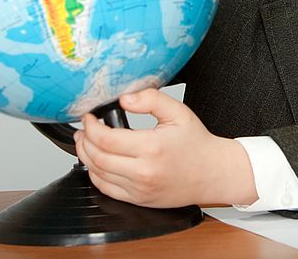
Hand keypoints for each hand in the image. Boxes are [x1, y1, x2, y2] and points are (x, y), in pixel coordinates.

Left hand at [74, 88, 257, 207]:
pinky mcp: (138, 199)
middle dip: (84, 141)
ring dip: (86, 156)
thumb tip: (125, 99)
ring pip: (98, 175)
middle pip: (97, 158)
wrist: (213, 173)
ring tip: (87, 142)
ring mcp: (139, 189)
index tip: (89, 117)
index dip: (91, 127)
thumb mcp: (178, 112)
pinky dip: (95, 175)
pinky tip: (97, 162)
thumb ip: (151, 99)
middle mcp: (144, 172)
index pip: (106, 139)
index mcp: (152, 148)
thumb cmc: (197, 144)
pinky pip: (106, 189)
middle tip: (84, 128)